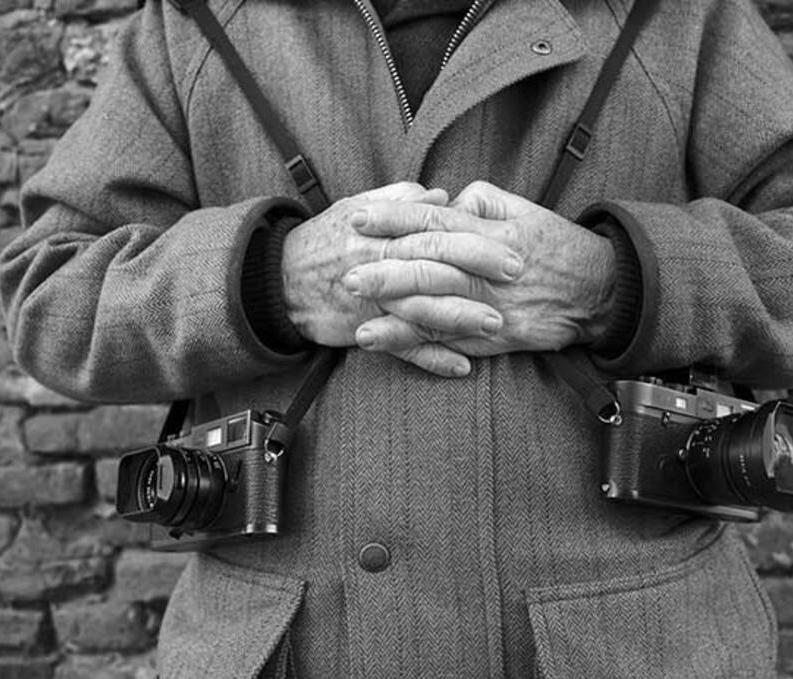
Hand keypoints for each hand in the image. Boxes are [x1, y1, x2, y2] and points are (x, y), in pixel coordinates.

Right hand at [281, 182, 521, 375]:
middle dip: (477, 274)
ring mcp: (373, 301)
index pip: (437, 231)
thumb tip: (443, 197)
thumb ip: (402, 199)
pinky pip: (401, 349)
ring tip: (497, 325)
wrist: (277, 280)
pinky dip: (430, 359)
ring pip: (422, 310)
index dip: (476, 238)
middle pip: (435, 268)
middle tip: (516, 279)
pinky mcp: (364, 330)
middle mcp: (379, 265)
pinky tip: (462, 367)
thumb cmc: (324, 240)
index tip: (511, 245)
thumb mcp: (358, 208)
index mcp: (382, 232)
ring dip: (460, 319)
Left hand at [346, 181, 616, 357]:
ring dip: (394, 311)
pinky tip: (388, 344)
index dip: (394, 218)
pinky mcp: (496, 337)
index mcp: (492, 232)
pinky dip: (417, 343)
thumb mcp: (524, 210)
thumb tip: (446, 198)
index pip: (434, 219)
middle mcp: (488, 268)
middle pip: (429, 264)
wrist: (600, 290)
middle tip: (346, 268)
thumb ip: (482, 200)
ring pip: (437, 305)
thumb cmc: (557, 246)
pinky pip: (451, 339)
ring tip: (356, 314)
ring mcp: (492, 305)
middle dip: (385, 267)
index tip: (359, 217)